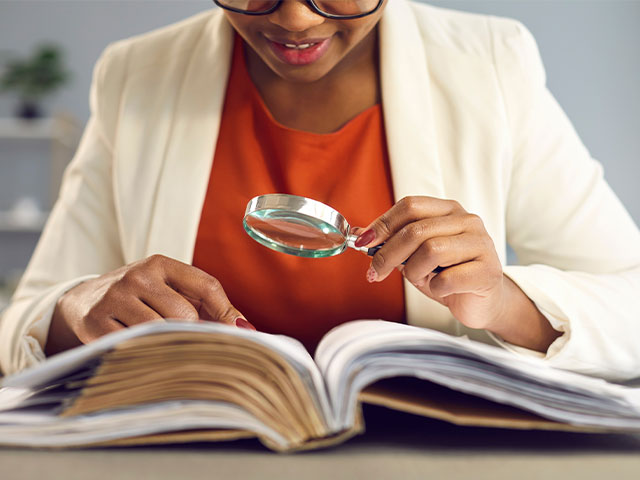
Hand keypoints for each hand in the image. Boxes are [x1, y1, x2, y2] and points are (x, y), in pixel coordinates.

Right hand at [45, 254, 251, 354]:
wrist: (84, 301)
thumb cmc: (142, 298)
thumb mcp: (172, 290)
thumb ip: (209, 305)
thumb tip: (248, 330)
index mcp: (161, 264)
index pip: (207, 286)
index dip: (226, 313)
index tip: (239, 334)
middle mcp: (138, 277)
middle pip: (185, 315)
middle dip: (192, 333)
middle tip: (189, 342)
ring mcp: (115, 299)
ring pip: (162, 332)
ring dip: (169, 345)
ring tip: (164, 345)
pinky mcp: (96, 324)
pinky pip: (136, 347)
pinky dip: (145, 354)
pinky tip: (141, 350)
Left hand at [355, 197, 560, 350]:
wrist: (482, 301)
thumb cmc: (447, 275)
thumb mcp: (415, 256)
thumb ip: (393, 243)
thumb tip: (360, 235)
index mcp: (448, 211)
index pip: (410, 206)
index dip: (382, 224)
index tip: (363, 243)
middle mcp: (467, 221)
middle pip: (416, 230)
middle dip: (388, 254)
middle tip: (375, 272)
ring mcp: (481, 244)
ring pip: (431, 251)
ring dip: (415, 271)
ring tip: (420, 278)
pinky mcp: (488, 271)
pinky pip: (447, 279)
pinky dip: (435, 288)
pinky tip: (441, 289)